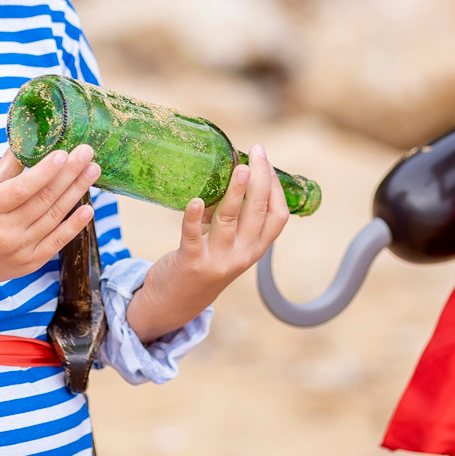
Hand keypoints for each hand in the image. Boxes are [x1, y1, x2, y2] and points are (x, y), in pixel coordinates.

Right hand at [0, 147, 101, 312]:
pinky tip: (88, 208)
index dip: (45, 171)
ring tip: (93, 171)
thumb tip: (26, 140)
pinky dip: (74, 226)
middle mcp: (5, 231)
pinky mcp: (30, 263)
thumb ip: (6, 169)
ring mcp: (19, 249)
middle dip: (70, 174)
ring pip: (54, 217)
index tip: (64, 153)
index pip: (22, 188)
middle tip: (87, 153)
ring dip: (77, 192)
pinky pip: (57, 242)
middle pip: (44, 199)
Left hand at [124, 145, 291, 343]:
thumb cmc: (205, 263)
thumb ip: (235, 220)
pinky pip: (193, 236)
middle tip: (257, 151)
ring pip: (230, 220)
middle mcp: (242, 256)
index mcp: (255, 249)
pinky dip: (194, 217)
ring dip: (236, 192)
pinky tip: (195, 200)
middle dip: (260, 179)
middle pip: (258, 212)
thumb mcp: (230, 247)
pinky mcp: (190, 262)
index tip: (268, 163)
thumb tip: (235, 175)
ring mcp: (217, 260)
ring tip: (239, 168)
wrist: (176, 303)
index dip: (276, 189)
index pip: (278, 218)